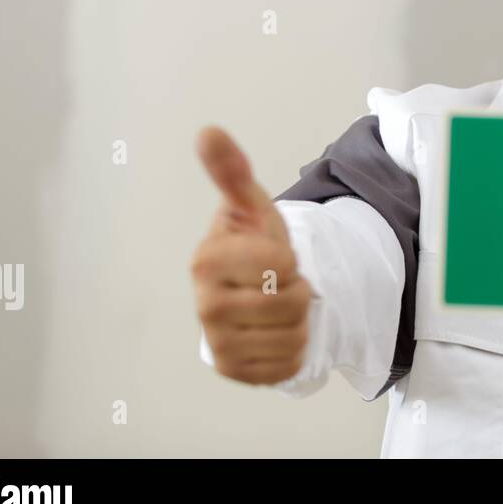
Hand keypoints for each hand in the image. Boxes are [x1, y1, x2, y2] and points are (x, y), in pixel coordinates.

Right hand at [191, 126, 311, 384]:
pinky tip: (275, 331)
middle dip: (297, 287)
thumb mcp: (251, 206)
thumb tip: (208, 131)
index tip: (273, 255)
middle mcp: (204, 306)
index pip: (280, 264)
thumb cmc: (252, 245)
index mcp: (206, 261)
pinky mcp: (234, 372)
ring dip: (299, 318)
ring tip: (277, 303)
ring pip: (293, 334)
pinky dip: (295, 347)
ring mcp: (217, 344)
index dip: (289, 258)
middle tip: (279, 280)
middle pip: (290, 302)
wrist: (249, 291)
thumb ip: (232, 170)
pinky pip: (289, 363)